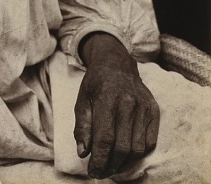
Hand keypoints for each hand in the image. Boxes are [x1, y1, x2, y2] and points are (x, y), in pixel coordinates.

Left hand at [74, 33, 159, 179]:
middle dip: (110, 165)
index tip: (92, 172)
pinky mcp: (154, 110)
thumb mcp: (81, 100)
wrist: (117, 63)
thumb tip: (83, 152)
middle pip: (122, 146)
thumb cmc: (96, 83)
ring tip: (112, 167)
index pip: (104, 138)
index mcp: (107, 98)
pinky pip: (150, 141)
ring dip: (124, 163)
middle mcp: (128, 103)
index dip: (99, 160)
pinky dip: (138, 154)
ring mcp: (144, 107)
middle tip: (101, 172)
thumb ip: (81, 126)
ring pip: (137, 147)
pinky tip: (126, 156)